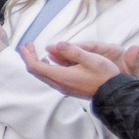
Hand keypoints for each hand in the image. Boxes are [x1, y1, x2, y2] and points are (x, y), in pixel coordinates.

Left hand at [22, 39, 138, 98]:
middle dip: (30, 57)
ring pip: (43, 75)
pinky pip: (51, 77)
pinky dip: (46, 67)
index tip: (24, 45)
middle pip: (37, 71)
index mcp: (61, 76)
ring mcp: (63, 87)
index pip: (35, 66)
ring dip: (37, 62)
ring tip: (37, 51)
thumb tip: (57, 44)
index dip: (27, 55)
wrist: (115, 94)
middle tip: (28, 46)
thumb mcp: (92, 59)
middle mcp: (59, 84)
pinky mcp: (69, 88)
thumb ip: (73, 51)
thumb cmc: (105, 76)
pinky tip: (50, 61)